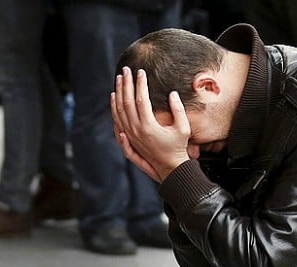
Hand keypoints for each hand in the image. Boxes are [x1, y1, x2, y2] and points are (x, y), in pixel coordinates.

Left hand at [110, 67, 191, 181]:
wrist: (169, 168)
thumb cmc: (178, 147)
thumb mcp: (183, 128)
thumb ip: (178, 110)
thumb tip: (172, 93)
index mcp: (149, 126)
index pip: (141, 99)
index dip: (140, 84)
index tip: (141, 71)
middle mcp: (136, 131)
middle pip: (126, 102)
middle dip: (126, 84)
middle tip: (126, 69)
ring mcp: (130, 135)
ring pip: (119, 111)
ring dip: (118, 93)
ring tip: (119, 79)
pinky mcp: (128, 138)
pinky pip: (117, 120)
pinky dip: (114, 108)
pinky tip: (114, 98)